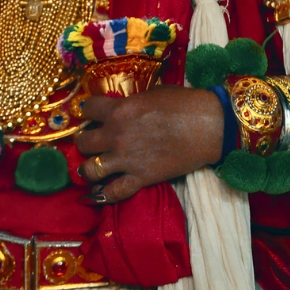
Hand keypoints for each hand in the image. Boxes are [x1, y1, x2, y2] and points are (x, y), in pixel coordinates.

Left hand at [76, 86, 224, 204]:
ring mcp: (125, 159)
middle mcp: (115, 135)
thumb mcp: (151, 94)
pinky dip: (104, 195)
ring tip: (91, 169)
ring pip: (89, 170)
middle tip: (91, 143)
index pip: (88, 109)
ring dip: (87, 169)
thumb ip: (131, 104)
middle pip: (83, 143)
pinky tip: (100, 193)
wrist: (207, 127)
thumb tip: (124, 109)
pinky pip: (113, 193)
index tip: (91, 114)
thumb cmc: (182, 103)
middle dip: (84, 142)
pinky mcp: (140, 178)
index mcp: (118, 110)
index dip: (88, 111)